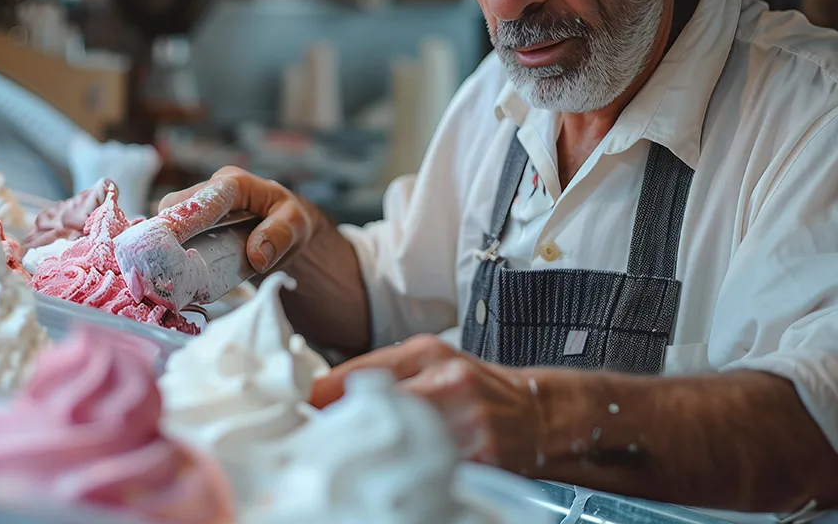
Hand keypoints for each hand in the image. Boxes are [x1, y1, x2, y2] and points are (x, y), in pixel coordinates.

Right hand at [158, 167, 317, 272]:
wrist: (283, 222)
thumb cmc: (288, 218)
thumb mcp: (296, 224)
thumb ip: (279, 236)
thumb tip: (256, 256)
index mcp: (235, 185)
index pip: (205, 198)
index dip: (185, 218)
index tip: (168, 240)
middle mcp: (211, 189)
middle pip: (175, 207)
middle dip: (165, 234)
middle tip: (163, 266)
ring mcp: (198, 204)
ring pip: (168, 220)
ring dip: (163, 244)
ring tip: (163, 273)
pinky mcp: (191, 220)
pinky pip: (172, 233)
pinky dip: (168, 251)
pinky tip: (170, 272)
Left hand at [310, 335, 545, 471]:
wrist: (537, 412)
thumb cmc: (477, 384)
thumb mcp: (431, 357)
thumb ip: (382, 368)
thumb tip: (327, 390)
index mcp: (430, 355)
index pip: (363, 373)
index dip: (325, 395)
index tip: (300, 411)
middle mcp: (449, 384)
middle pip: (378, 411)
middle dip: (345, 430)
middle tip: (317, 445)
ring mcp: (466, 423)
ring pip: (402, 446)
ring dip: (373, 459)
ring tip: (350, 467)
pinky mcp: (480, 458)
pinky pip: (432, 471)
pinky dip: (409, 478)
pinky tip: (395, 481)